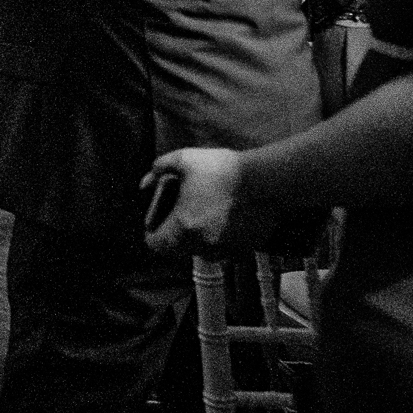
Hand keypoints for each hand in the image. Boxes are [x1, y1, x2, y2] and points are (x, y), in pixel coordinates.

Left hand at [142, 148, 276, 255]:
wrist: (267, 179)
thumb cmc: (223, 169)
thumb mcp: (185, 159)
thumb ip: (159, 168)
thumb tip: (144, 182)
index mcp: (184, 225)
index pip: (156, 245)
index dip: (152, 235)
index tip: (154, 226)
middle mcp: (203, 243)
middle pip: (178, 251)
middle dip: (174, 238)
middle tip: (178, 219)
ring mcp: (226, 248)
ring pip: (203, 253)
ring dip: (198, 241)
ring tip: (202, 219)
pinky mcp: (245, 249)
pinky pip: (225, 252)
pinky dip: (220, 242)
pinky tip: (224, 222)